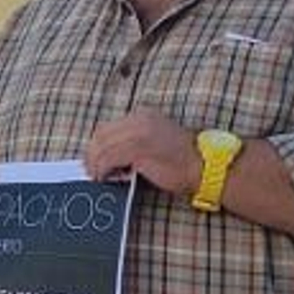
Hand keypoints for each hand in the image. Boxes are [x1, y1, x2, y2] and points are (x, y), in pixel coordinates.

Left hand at [83, 108, 201, 198]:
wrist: (203, 166)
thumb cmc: (181, 160)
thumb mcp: (155, 141)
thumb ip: (133, 142)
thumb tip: (108, 155)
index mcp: (143, 116)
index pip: (108, 127)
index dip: (96, 145)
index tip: (93, 160)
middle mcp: (139, 120)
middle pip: (102, 134)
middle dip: (92, 154)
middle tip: (90, 170)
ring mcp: (139, 133)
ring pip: (102, 146)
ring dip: (95, 163)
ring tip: (97, 177)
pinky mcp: (139, 148)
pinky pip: (109, 157)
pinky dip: (102, 168)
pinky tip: (105, 177)